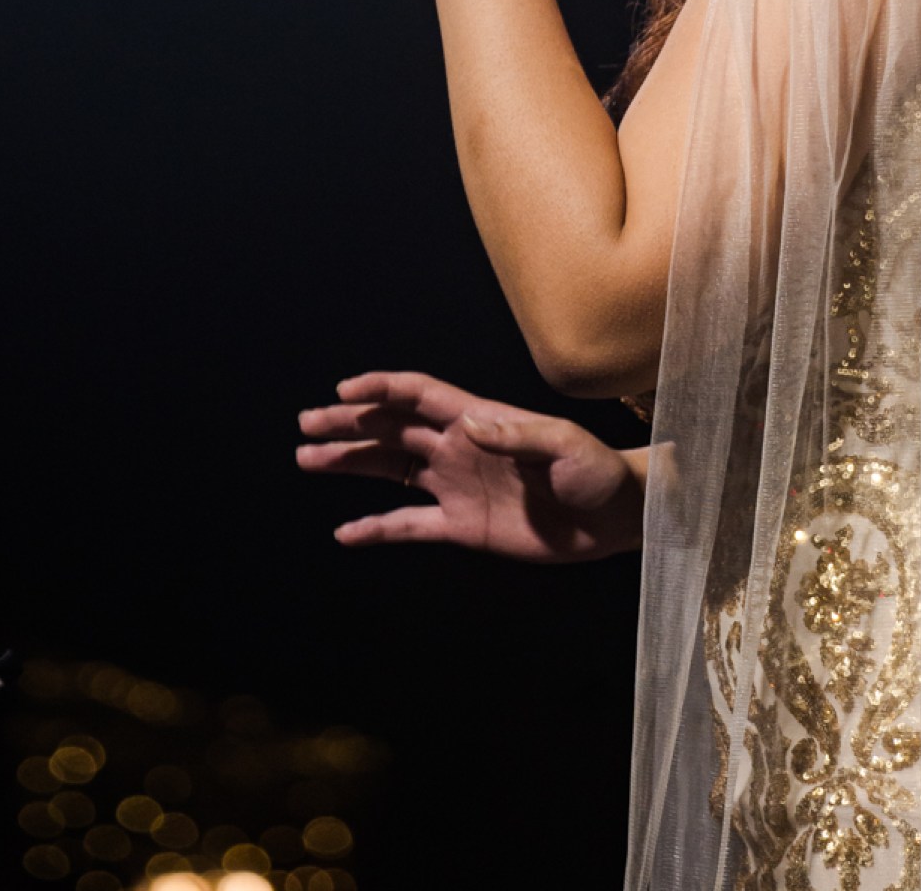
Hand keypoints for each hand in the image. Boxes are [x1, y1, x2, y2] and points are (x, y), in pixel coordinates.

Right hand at [295, 368, 644, 562]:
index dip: (381, 389)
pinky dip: (376, 527)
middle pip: (391, 428)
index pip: (418, 395)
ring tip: (307, 458)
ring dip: (350, 463)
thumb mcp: (565, 446)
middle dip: (348, 424)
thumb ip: (519, 435)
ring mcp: (456, 485)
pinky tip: (345, 532)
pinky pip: (409, 525)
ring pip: (390, 470)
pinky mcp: (462, 525)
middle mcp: (458, 446)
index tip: (344, 392)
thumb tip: (471, 426)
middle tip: (306, 424)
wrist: (613, 518)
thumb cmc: (595, 471)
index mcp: (478, 418)